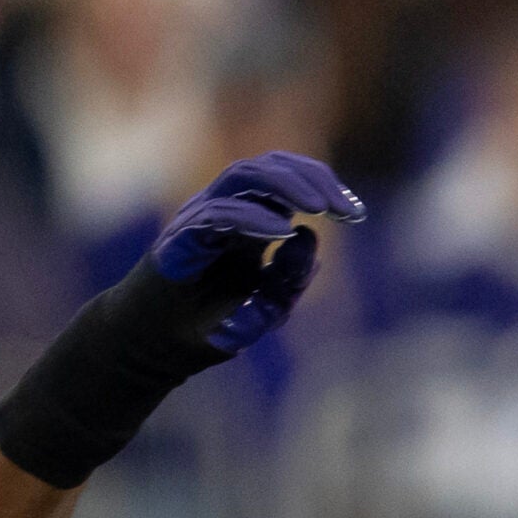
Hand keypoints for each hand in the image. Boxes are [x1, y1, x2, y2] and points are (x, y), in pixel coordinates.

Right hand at [148, 152, 365, 356]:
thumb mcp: (269, 304)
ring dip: (286, 186)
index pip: (286, 177)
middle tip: (348, 210)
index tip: (357, 212)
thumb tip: (306, 235)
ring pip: (242, 176)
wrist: (160, 350)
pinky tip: (282, 231)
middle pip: (268, 167)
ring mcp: (200, 220)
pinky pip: (216, 214)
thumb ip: (292, 276)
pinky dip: (252, 217)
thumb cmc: (212, 324)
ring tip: (320, 208)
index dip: (323, 184)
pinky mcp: (179, 240)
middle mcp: (224, 209)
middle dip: (313, 180)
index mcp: (249, 218)